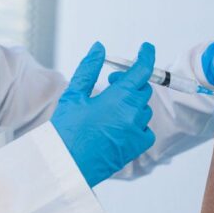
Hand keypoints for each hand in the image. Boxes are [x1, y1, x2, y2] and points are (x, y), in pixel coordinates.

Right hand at [51, 41, 155, 186]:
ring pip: (144, 108)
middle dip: (130, 81)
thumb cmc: (67, 129)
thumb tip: (99, 47)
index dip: (146, 55)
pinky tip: (121, 124)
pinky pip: (146, 130)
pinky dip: (138, 124)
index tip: (146, 48)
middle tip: (112, 82)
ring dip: (132, 102)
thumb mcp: (74, 94)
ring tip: (111, 106)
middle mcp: (133, 113)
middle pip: (143, 88)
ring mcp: (137, 131)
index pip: (143, 69)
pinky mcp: (136, 147)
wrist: (67, 165)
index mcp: (119, 97)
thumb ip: (89, 68)